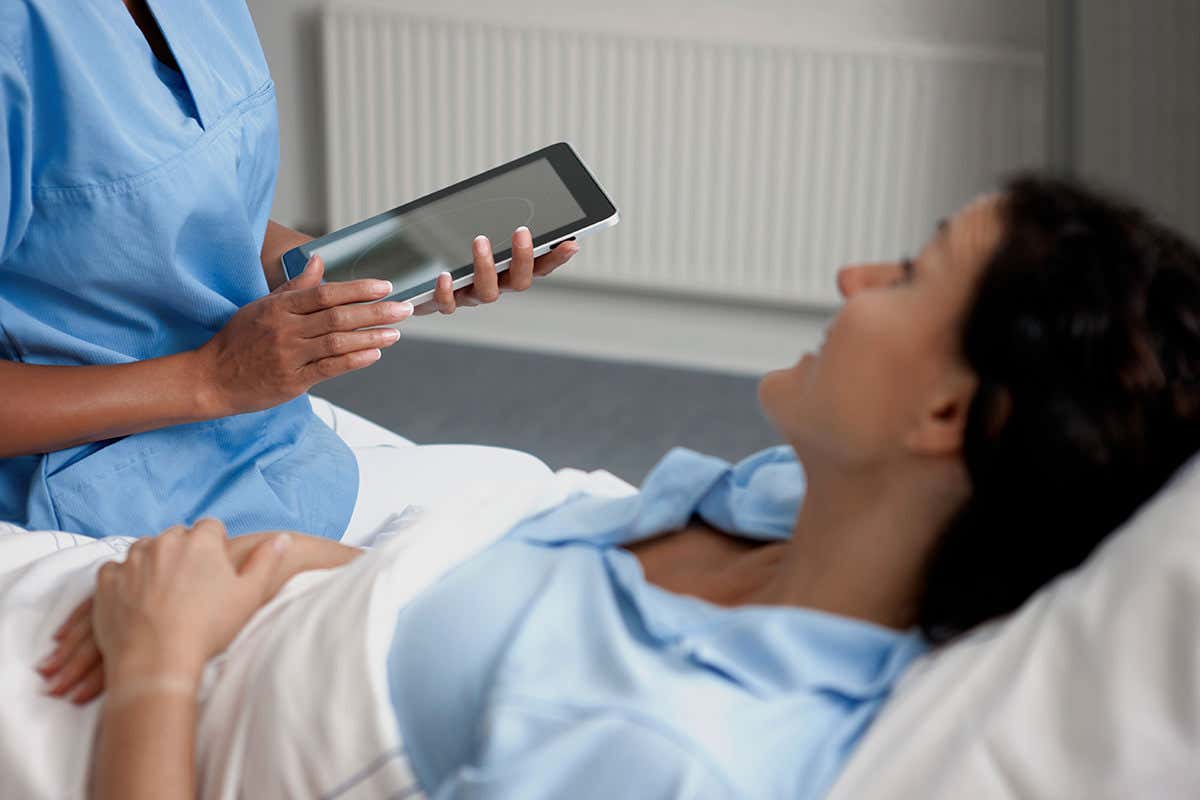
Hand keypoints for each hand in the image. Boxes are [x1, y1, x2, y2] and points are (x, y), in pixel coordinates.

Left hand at [38, 520, 290, 699]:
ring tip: (163, 591)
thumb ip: (267, 561)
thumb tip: (282, 538)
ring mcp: (131, 560)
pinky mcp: (106, 581)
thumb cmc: (208, 629)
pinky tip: (135, 597)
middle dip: (184, 551)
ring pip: (145, 548)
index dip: (216, 545)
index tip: (216, 568)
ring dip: (153, 561)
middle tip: (191, 584)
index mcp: (200, 542)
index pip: (211, 527)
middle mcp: (164, 543)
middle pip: (177, 535)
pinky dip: (123, 578)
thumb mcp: (249, 595)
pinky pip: (115, 568)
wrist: (157, 662)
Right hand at [195, 254, 412, 415]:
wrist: (212, 378)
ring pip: (337, 342)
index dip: (357, 289)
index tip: (384, 286)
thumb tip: (318, 261)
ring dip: (370, 336)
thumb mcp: (263, 306)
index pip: (325, 293)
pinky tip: (375, 354)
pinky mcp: (293, 381)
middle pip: (337, 316)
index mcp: (280, 307)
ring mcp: (289, 355)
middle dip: (375, 311)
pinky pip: (329, 369)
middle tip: (403, 308)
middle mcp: (286, 329)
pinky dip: (354, 361)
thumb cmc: (239, 340)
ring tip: (395, 332)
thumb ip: (295, 285)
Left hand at [413, 226, 579, 314]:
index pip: (541, 267)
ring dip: (486, 266)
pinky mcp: (443, 303)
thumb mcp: (474, 227)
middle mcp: (495, 286)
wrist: (414, 279)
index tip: (571, 243)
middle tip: (522, 231)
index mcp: (507, 270)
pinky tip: (445, 275)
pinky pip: (449, 304)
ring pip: (487, 292)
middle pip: (519, 282)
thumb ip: (495, 215)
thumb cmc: (449, 250)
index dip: (557, 258)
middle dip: (523, 258)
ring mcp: (470, 296)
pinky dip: (447, 292)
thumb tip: (514, 187)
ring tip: (480, 240)